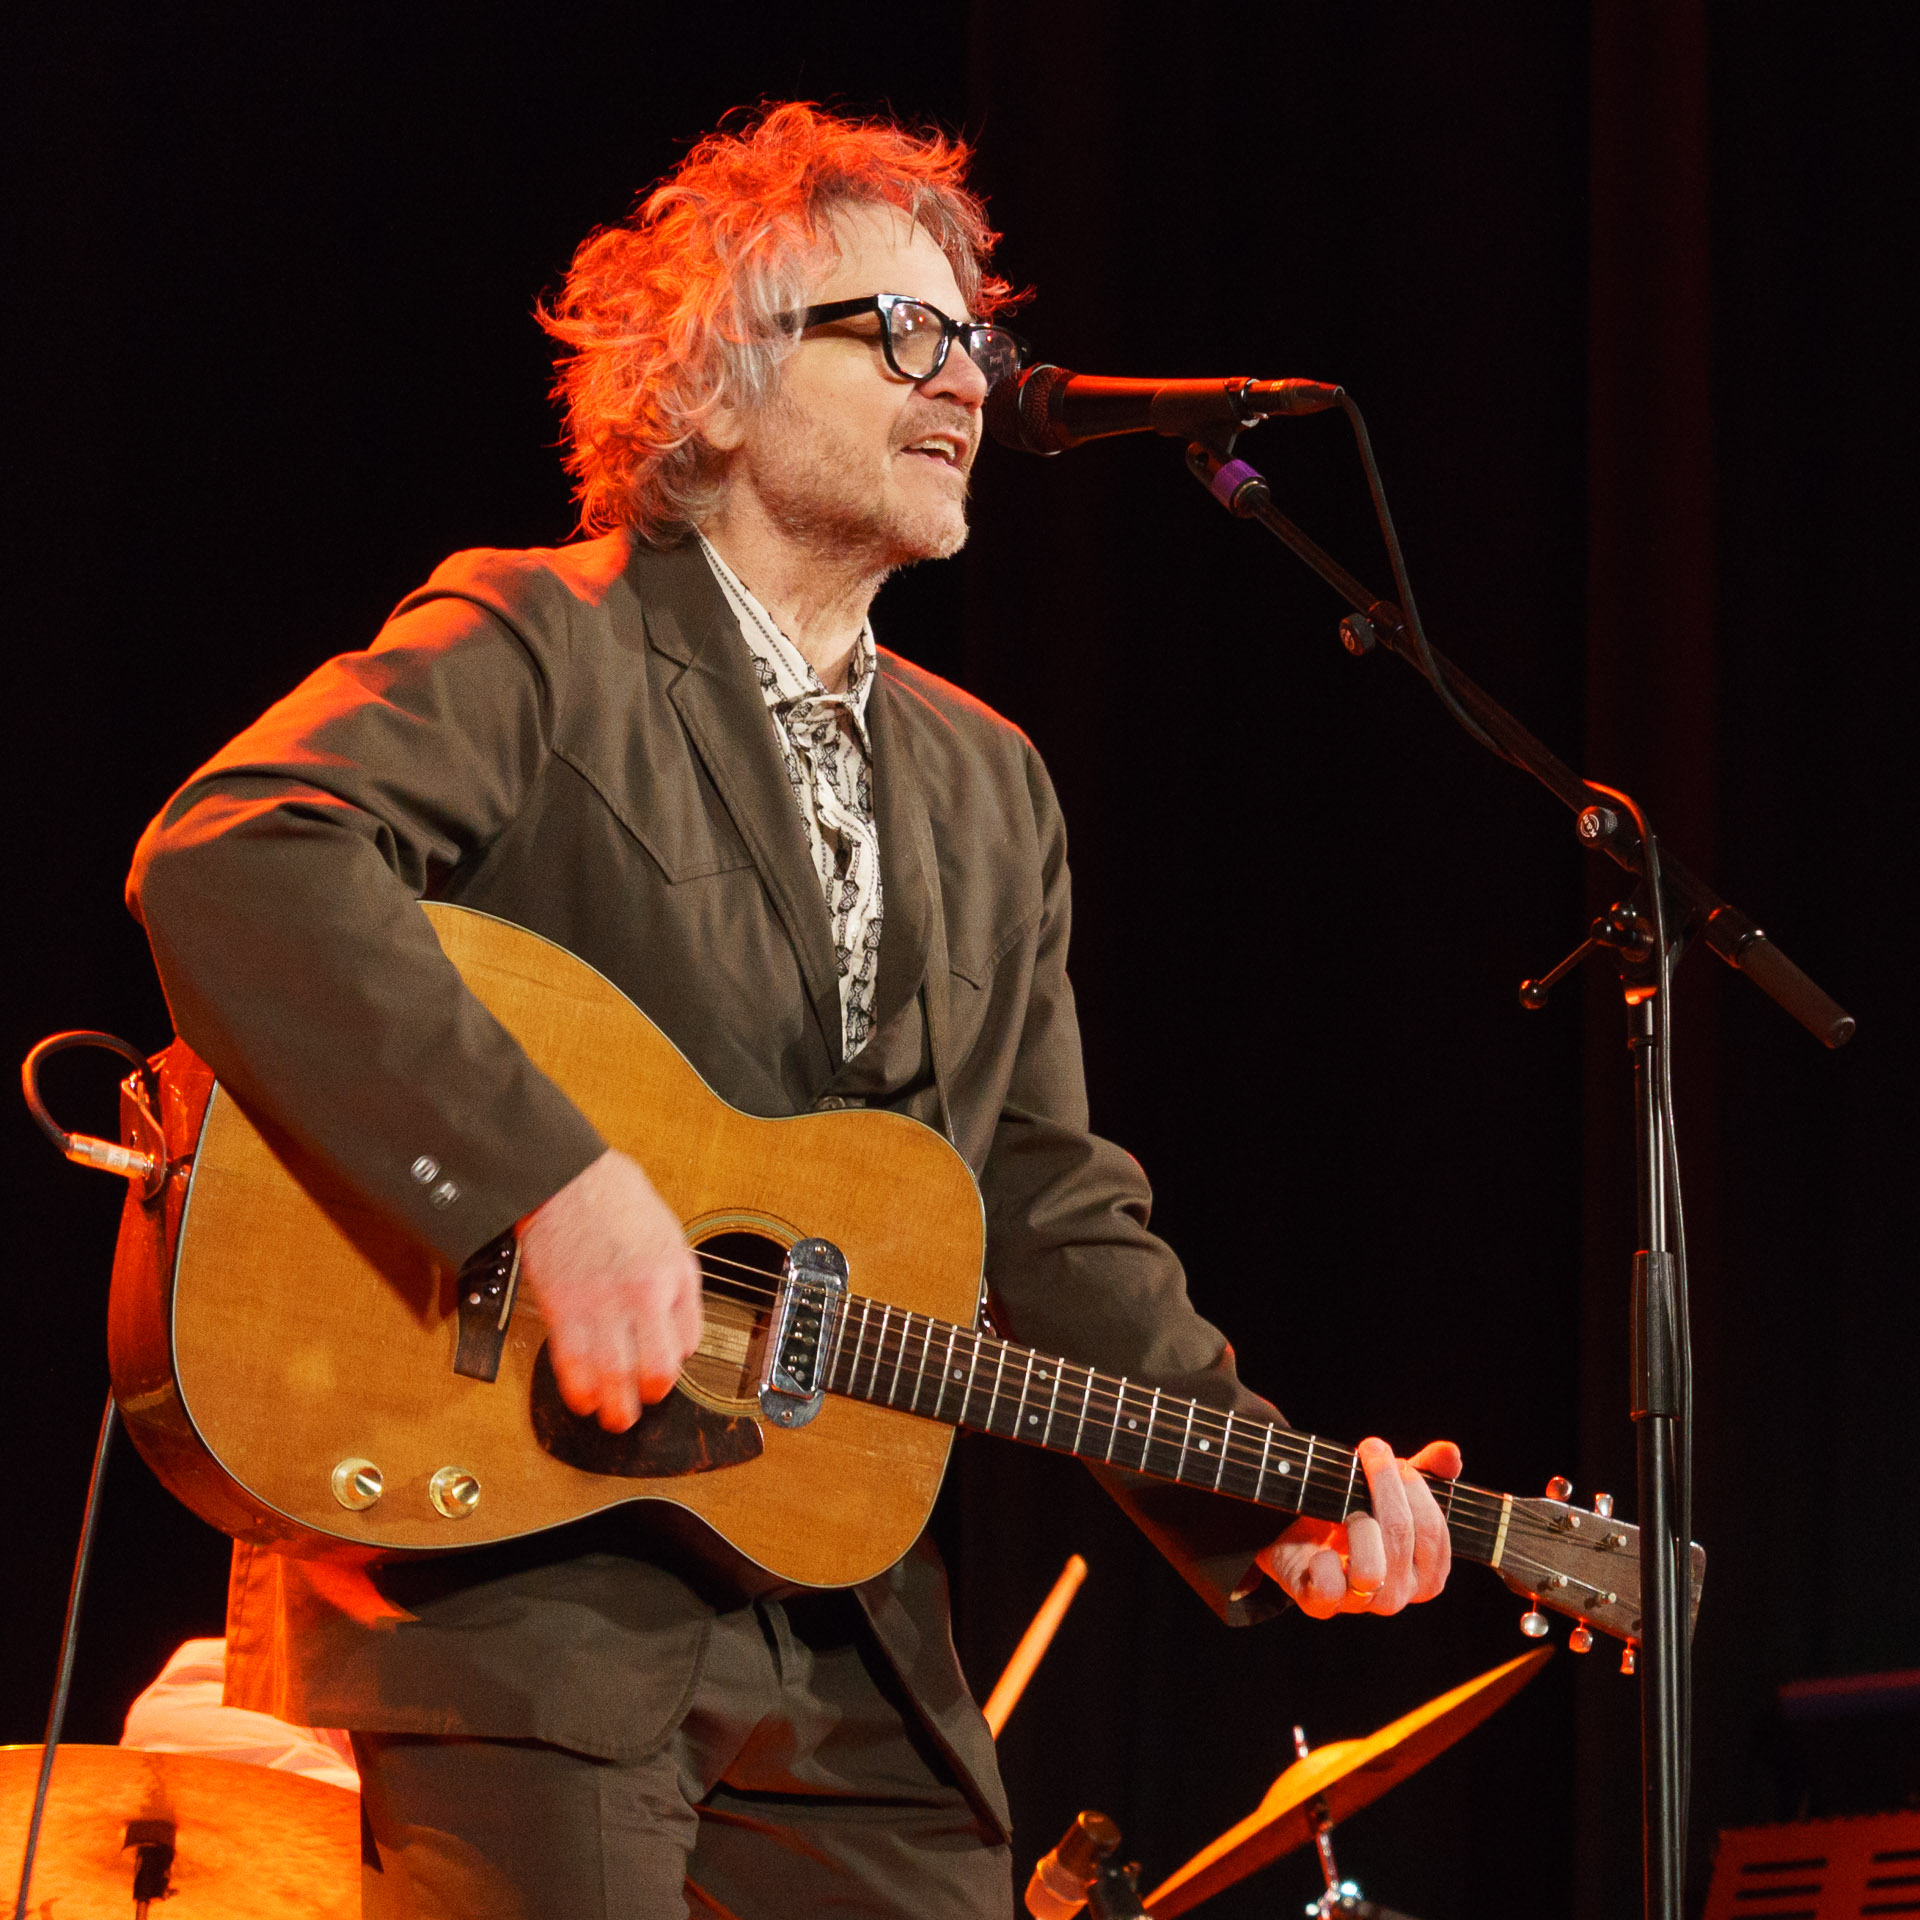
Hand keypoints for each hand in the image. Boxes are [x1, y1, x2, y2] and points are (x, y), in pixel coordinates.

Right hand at [516, 1148, 703, 1432]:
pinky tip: (582, 1399)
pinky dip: (579, 1388)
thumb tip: (683, 1335)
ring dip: (615, 1406)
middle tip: (641, 1408)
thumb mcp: (670, 1236)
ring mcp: (602, 1304)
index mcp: (674, 1275)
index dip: (677, 1361)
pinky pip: (572, 1361)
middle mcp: (642, 1295)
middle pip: (656, 1368)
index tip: (665, 1369)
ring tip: (614, 1418)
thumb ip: (681, 1286)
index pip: (688, 1340)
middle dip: (650, 1397)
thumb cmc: (616, 1199)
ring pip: (614, 1374)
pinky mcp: (562, 1308)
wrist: (564, 1179)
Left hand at [1255, 1438, 1462, 1618]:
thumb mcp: (1392, 1492)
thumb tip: (1450, 1452)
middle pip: (1401, 1534)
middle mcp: (1399, 1595)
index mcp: (1427, 1574)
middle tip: (1371, 1451)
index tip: (1394, 1458)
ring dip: (1357, 1523)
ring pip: (1371, 1567)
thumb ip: (1426, 1472)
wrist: (1298, 1542)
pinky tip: (1319, 1548)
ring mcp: (1362, 1603)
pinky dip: (1323, 1562)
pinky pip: (1329, 1586)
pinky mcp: (1322, 1604)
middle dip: (1384, 1484)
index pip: (1433, 1531)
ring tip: (1345, 1506)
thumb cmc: (1355, 1516)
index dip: (1414, 1488)